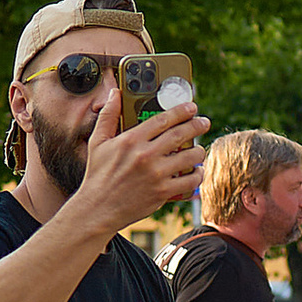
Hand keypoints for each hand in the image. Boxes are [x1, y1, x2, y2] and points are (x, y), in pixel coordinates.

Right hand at [67, 78, 207, 232]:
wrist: (97, 209)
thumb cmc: (97, 175)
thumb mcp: (97, 142)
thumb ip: (108, 115)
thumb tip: (114, 92)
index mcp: (131, 140)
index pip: (163, 119)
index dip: (181, 111)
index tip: (191, 107)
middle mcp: (145, 155)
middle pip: (181, 134)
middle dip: (197, 125)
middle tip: (204, 122)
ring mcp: (156, 174)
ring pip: (189, 157)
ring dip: (199, 151)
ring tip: (200, 150)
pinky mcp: (162, 192)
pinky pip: (189, 181)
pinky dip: (197, 175)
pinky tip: (196, 172)